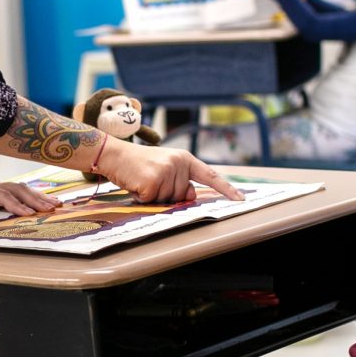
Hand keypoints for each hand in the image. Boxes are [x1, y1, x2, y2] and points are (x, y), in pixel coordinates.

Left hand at [0, 173, 61, 216]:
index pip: (2, 197)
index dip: (15, 205)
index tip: (28, 214)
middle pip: (17, 191)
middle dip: (35, 200)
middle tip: (51, 209)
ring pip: (22, 189)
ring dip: (39, 196)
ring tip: (56, 204)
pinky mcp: (2, 190)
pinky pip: (21, 191)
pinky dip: (36, 195)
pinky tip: (47, 199)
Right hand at [98, 140, 244, 202]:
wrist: (115, 154)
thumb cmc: (140, 164)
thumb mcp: (165, 169)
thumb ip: (181, 182)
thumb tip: (192, 195)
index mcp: (185, 158)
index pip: (210, 175)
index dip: (226, 188)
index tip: (240, 199)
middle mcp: (178, 163)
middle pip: (182, 195)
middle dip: (166, 194)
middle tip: (151, 180)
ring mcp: (166, 171)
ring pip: (168, 201)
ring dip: (153, 196)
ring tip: (143, 181)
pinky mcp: (152, 181)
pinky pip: (152, 202)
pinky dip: (142, 197)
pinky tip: (136, 184)